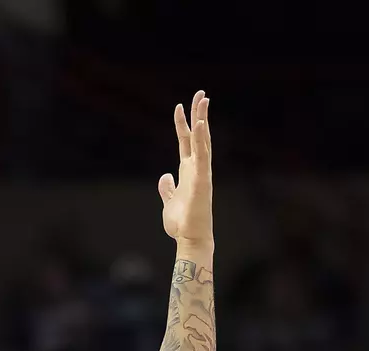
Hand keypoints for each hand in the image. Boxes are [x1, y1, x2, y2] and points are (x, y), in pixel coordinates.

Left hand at [157, 92, 213, 246]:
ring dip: (202, 119)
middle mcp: (197, 168)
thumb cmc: (182, 223)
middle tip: (201, 93)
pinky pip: (202, 155)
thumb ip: (167, 188)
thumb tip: (165, 177)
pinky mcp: (202, 180)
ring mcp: (201, 173)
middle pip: (198, 135)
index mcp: (188, 171)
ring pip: (202, 141)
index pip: (186, 142)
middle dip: (199, 114)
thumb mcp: (169, 201)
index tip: (181, 106)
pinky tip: (200, 123)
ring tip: (203, 99)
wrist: (190, 239)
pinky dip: (202, 139)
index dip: (183, 124)